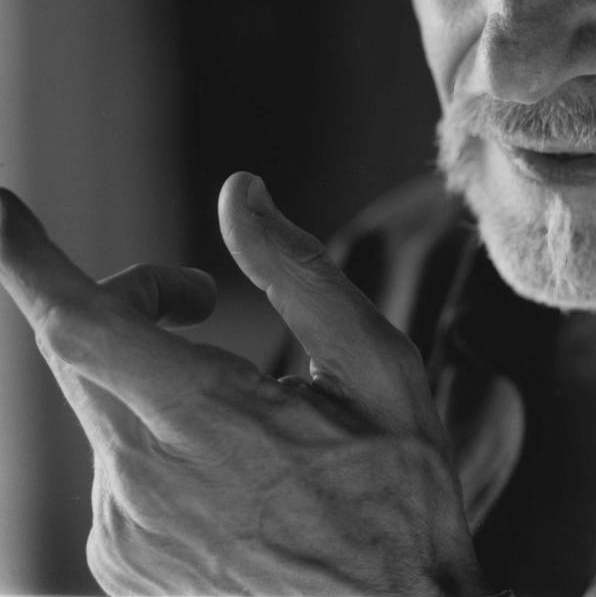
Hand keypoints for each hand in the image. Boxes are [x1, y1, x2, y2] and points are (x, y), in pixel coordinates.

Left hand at [0, 173, 484, 595]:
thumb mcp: (377, 367)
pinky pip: (113, 462)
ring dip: (145, 365)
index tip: (0, 206)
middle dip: (127, 296)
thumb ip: (299, 272)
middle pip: (80, 347)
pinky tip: (228, 459)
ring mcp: (122, 531)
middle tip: (199, 295)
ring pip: (99, 403)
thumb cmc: (398, 496)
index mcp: (203, 419)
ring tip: (235, 394)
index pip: (81, 324)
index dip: (27, 259)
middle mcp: (139, 480)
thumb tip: (239, 194)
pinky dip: (152, 427)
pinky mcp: (122, 564)